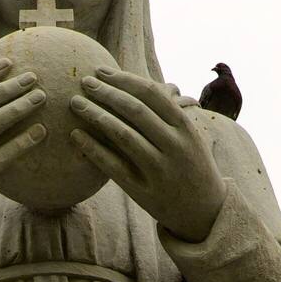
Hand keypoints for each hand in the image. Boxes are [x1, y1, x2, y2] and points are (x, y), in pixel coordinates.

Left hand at [69, 66, 227, 242]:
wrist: (205, 210)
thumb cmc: (191, 164)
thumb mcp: (189, 135)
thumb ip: (165, 113)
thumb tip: (130, 83)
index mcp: (185, 127)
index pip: (151, 93)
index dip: (123, 79)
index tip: (101, 71)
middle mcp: (175, 145)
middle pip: (135, 110)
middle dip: (106, 92)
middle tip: (84, 82)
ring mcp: (159, 169)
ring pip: (123, 135)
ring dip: (95, 115)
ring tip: (75, 103)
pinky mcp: (143, 191)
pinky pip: (113, 166)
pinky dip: (92, 148)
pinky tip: (75, 135)